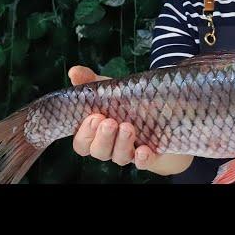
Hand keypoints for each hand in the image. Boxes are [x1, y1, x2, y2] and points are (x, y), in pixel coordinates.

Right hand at [68, 65, 192, 174]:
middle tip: (109, 122)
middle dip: (103, 138)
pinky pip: (142, 163)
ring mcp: (129, 152)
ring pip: (119, 157)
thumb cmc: (125, 101)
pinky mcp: (148, 155)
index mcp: (95, 133)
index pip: (82, 143)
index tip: (94, 116)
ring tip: (127, 127)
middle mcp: (110, 146)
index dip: (85, 134)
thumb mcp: (108, 88)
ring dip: (121, 143)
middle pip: (99, 152)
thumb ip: (89, 81)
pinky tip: (143, 150)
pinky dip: (142, 158)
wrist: (160, 108)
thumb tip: (74, 72)